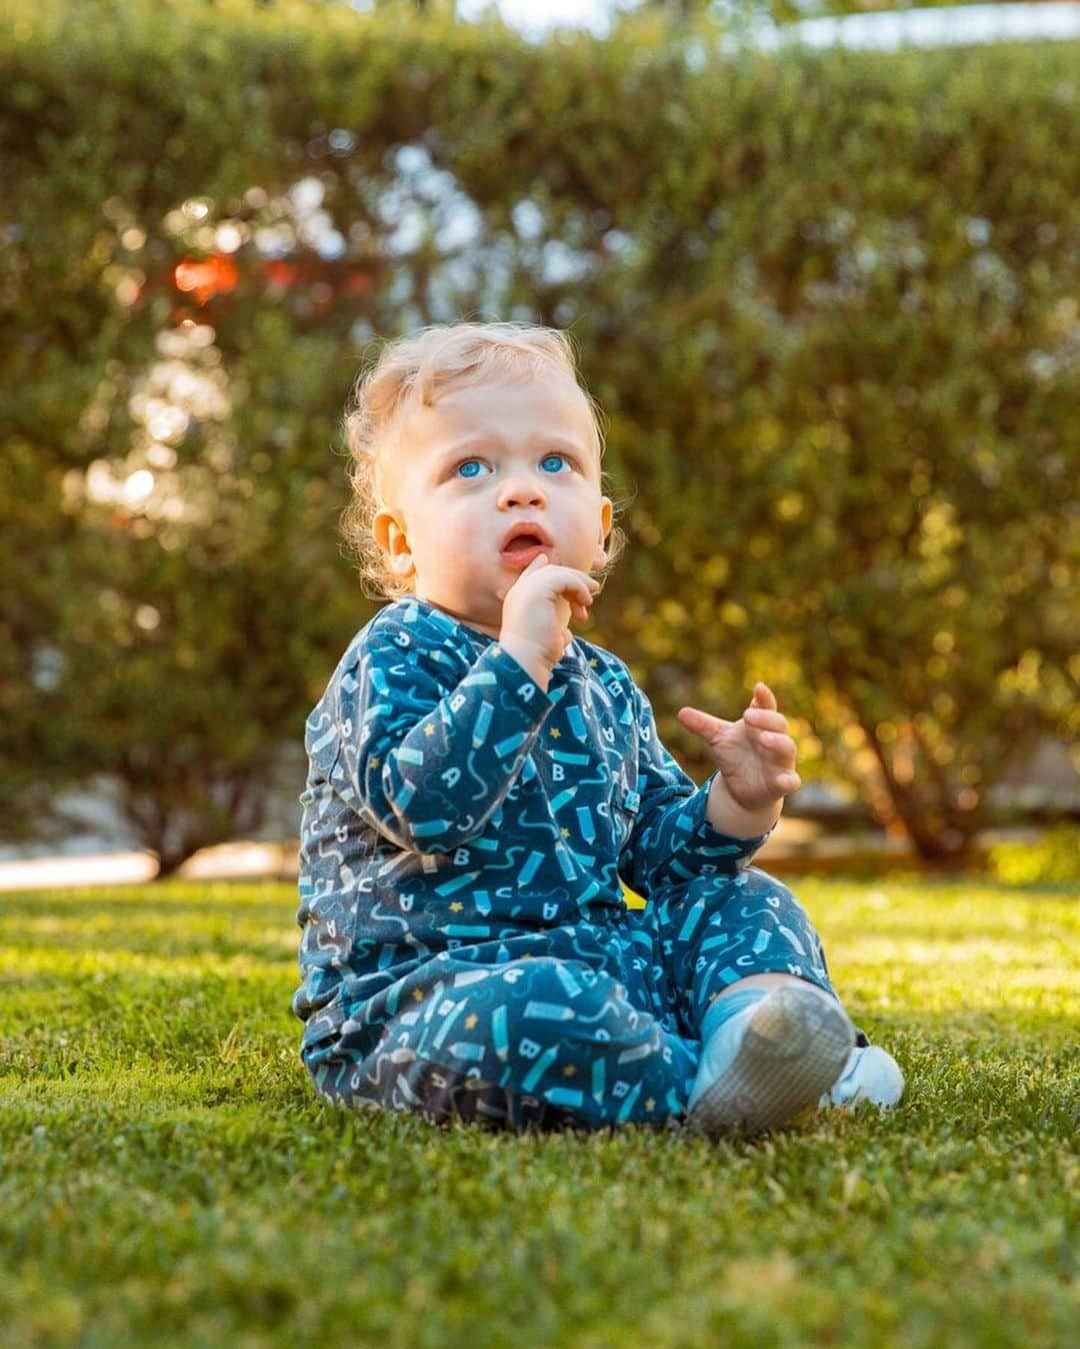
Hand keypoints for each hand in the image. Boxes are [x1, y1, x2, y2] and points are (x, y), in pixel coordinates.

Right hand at [497, 553, 599, 681]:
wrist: (526, 659)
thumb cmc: (539, 655)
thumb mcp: (549, 638)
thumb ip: (556, 629)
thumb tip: (566, 635)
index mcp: (518, 600)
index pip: (532, 574)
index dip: (549, 570)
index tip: (569, 578)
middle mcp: (519, 591)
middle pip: (549, 572)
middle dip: (571, 580)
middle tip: (589, 596)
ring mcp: (527, 588)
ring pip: (558, 573)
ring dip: (578, 584)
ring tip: (589, 601)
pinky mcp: (538, 589)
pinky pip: (565, 579)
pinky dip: (579, 588)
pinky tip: (584, 603)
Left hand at [677, 681, 801, 813]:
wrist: (740, 788)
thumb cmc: (734, 756)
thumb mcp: (716, 739)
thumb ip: (702, 725)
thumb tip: (681, 712)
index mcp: (760, 724)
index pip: (766, 706)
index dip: (764, 697)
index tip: (758, 687)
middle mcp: (774, 739)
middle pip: (778, 723)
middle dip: (765, 719)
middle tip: (748, 715)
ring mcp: (780, 761)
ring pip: (787, 747)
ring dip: (777, 742)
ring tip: (763, 739)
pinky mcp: (782, 782)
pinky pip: (791, 780)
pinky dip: (789, 780)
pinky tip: (785, 780)